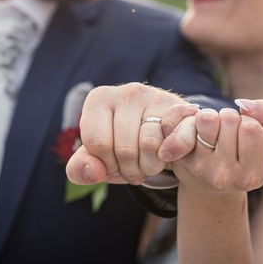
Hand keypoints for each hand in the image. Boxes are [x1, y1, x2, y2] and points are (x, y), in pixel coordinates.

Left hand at [66, 83, 198, 184]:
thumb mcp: (97, 158)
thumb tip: (94, 171)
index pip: (97, 143)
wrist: (163, 135)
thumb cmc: (123, 145)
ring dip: (150, 167)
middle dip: (129, 170)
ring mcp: (157, 96)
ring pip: (150, 145)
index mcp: (99, 99)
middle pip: (124, 149)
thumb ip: (80, 168)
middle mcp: (128, 92)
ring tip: (149, 162)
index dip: (106, 164)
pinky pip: (176, 139)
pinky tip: (168, 154)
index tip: (112, 162)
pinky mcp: (182, 108)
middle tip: (133, 167)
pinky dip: (172, 154)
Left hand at [171, 101, 262, 193]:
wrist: (206, 182)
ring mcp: (201, 169)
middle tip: (228, 135)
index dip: (249, 121)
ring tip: (214, 133)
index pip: (251, 127)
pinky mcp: (181, 159)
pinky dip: (193, 120)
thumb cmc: (241, 155)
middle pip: (229, 119)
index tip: (245, 135)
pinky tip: (196, 135)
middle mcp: (226, 176)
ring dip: (212, 118)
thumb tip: (244, 104)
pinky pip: (187, 122)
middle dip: (230, 119)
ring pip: (208, 118)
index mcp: (253, 176)